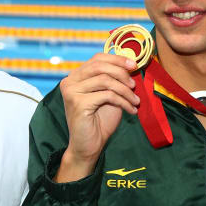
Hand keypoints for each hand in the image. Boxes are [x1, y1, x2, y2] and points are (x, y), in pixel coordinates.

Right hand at [56, 53, 139, 181]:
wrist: (89, 146)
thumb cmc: (100, 121)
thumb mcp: (109, 95)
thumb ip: (114, 79)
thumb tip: (130, 64)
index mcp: (76, 77)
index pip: (97, 58)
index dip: (117, 59)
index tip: (133, 65)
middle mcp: (70, 81)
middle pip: (100, 66)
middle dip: (122, 73)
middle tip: (135, 85)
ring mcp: (72, 92)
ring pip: (105, 80)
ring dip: (125, 90)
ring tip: (135, 101)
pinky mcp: (78, 103)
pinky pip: (107, 95)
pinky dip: (123, 101)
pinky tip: (131, 110)